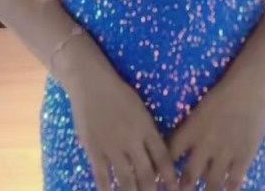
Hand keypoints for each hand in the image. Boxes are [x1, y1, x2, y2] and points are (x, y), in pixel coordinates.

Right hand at [62, 53, 179, 190]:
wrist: (91, 83)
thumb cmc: (118, 92)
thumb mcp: (140, 108)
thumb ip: (147, 131)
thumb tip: (157, 155)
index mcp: (145, 127)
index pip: (163, 158)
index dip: (169, 177)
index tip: (174, 188)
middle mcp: (131, 140)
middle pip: (146, 174)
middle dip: (152, 190)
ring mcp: (112, 147)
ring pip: (126, 179)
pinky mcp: (94, 150)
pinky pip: (102, 176)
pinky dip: (107, 189)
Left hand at [165, 67, 264, 190]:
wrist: (248, 89)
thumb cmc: (222, 95)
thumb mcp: (200, 111)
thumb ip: (191, 132)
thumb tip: (182, 151)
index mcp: (191, 130)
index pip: (170, 155)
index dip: (163, 171)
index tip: (160, 181)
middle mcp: (204, 145)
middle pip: (189, 176)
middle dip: (183, 188)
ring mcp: (224, 153)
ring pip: (211, 184)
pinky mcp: (243, 157)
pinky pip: (234, 182)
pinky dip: (228, 189)